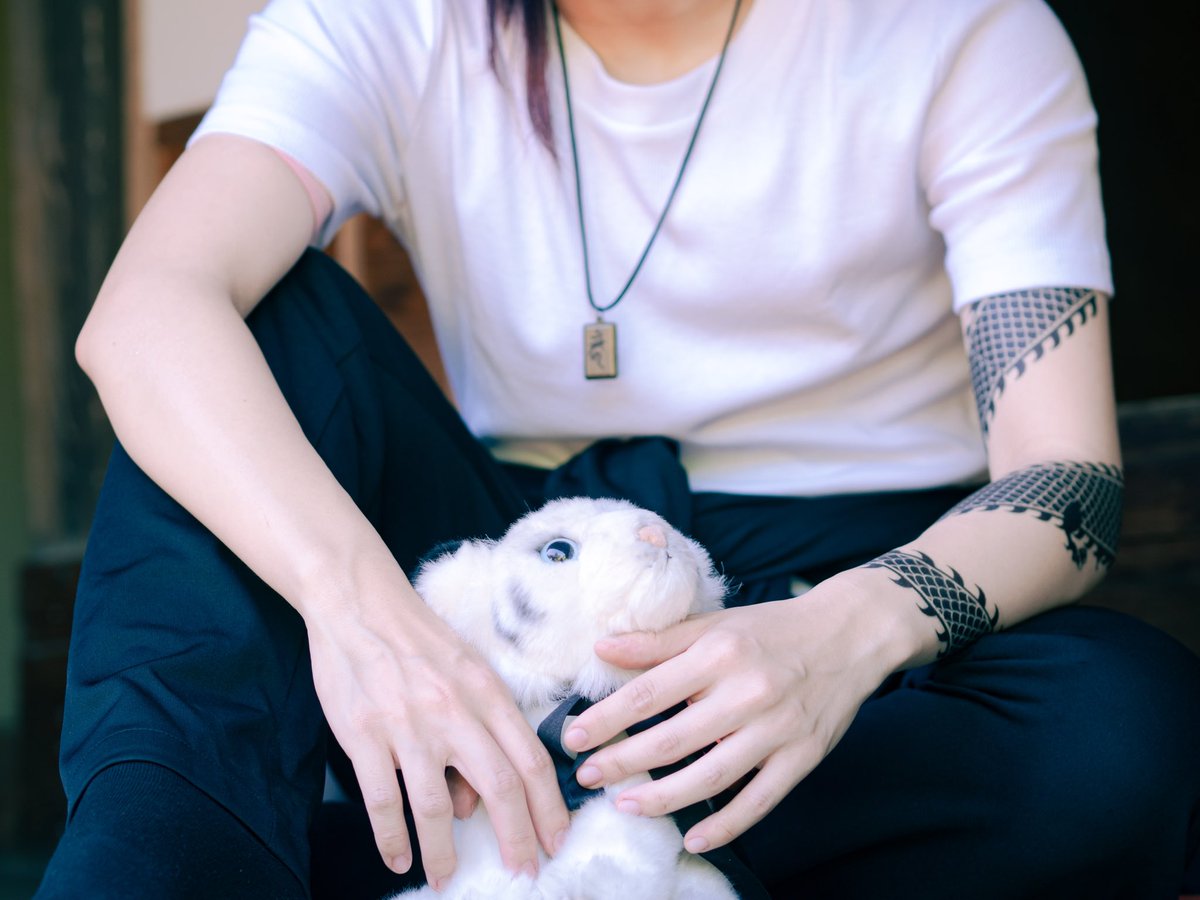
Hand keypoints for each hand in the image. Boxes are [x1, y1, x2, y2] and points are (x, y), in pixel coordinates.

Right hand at [304, 560, 569, 889]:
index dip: (549, 807)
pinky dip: (391, 837)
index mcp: (487, 693)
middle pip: (499, 787)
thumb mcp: (467, 672)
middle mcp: (455, 712)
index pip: (531, 759)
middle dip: (517, 838)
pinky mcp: (364, 736)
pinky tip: (398, 857)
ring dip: (445, 852)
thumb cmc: (419, 640)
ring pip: (436, 806)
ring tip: (446, 879)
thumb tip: (475, 805)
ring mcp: (408, 726)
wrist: (359, 603)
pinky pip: (382, 800)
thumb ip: (482, 730)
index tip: (557, 841)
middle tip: (524, 872)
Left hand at [561, 571, 918, 852]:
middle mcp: (747, 691)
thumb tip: (602, 647)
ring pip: (711, 776)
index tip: (572, 736)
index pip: (649, 692)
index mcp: (719, 652)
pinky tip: (694, 838)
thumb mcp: (715, 623)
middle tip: (588, 775)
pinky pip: (759, 801)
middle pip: (672, 738)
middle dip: (622, 762)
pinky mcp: (802, 757)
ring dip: (662, 798)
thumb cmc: (771, 629)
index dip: (606, 718)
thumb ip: (658, 641)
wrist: (849, 635)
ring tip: (626, 805)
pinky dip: (726, 825)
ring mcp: (777, 729)